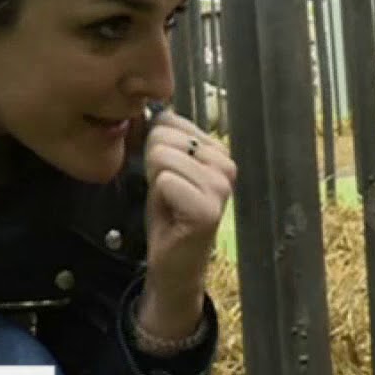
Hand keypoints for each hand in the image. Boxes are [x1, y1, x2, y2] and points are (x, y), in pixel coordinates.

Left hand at [136, 106, 234, 339]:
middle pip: (163, 136)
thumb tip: (148, 111)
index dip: (155, 148)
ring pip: (163, 156)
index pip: (169, 121)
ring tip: (170, 202)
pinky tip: (172, 215)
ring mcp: (221, 186)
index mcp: (218, 149)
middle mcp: (226, 163)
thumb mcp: (164, 168)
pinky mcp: (209, 208)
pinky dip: (159, 198)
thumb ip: (162, 139)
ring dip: (156, 183)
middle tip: (168, 193)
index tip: (167, 176)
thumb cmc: (168, 214)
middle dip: (154, 165)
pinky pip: (166, 181)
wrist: (173, 263)